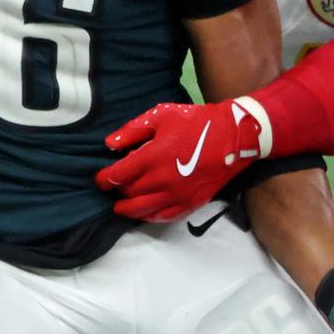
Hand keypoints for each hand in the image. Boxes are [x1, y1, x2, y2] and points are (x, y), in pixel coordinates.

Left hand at [97, 96, 273, 220]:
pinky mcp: (190, 203)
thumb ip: (133, 130)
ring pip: (142, 210)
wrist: (233, 137)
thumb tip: (109, 144)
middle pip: (129, 193)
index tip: (100, 179)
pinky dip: (149, 216)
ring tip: (121, 205)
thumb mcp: (161, 115)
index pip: (118, 176)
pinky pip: (163, 217)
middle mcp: (162, 180)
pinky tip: (144, 212)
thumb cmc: (196, 122)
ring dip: (128, 209)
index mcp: (152, 157)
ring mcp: (177, 195)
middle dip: (117, 191)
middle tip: (114, 187)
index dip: (104, 179)